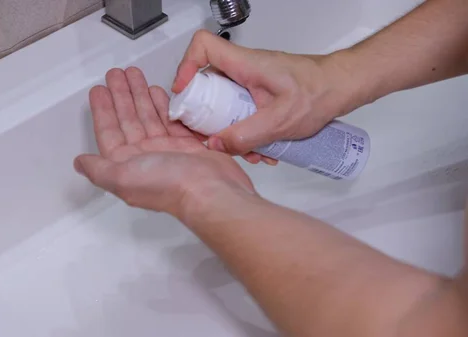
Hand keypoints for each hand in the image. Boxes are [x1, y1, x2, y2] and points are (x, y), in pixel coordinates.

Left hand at [74, 67, 255, 218]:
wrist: (210, 191)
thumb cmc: (167, 185)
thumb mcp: (122, 178)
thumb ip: (98, 169)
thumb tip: (79, 163)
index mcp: (126, 165)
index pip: (109, 131)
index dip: (102, 110)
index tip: (98, 89)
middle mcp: (143, 157)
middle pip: (127, 120)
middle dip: (120, 96)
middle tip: (116, 74)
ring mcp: (165, 150)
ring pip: (148, 116)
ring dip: (140, 95)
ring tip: (134, 75)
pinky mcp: (187, 146)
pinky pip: (170, 120)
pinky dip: (163, 105)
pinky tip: (157, 91)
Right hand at [172, 30, 356, 159]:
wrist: (343, 88)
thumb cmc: (321, 93)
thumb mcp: (280, 121)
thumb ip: (246, 136)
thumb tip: (216, 145)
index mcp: (246, 64)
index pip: (203, 46)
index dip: (186, 66)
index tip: (184, 92)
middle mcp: (246, 68)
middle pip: (207, 81)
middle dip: (206, 113)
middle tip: (210, 133)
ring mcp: (252, 81)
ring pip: (224, 100)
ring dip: (227, 127)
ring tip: (243, 148)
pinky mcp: (260, 93)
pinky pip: (240, 109)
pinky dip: (244, 129)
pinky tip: (259, 147)